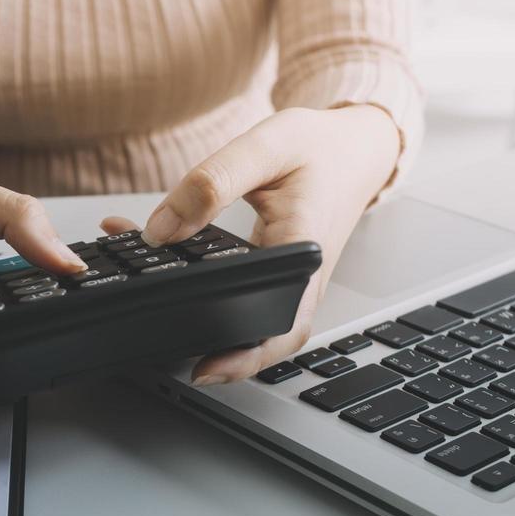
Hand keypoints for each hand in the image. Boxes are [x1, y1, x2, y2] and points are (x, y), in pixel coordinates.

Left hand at [101, 105, 400, 384]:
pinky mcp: (283, 273)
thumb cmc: (319, 146)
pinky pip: (253, 297)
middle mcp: (304, 273)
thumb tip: (161, 229)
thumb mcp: (263, 147)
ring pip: (261, 321)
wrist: (353, 145)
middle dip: (231, 359)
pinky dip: (218, 299)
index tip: (207, 369)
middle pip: (272, 338)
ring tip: (173, 328)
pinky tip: (180, 281)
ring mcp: (295, 278)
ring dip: (220, 330)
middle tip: (189, 368)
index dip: (246, 355)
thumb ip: (211, 184)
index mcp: (304, 246)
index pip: (283, 320)